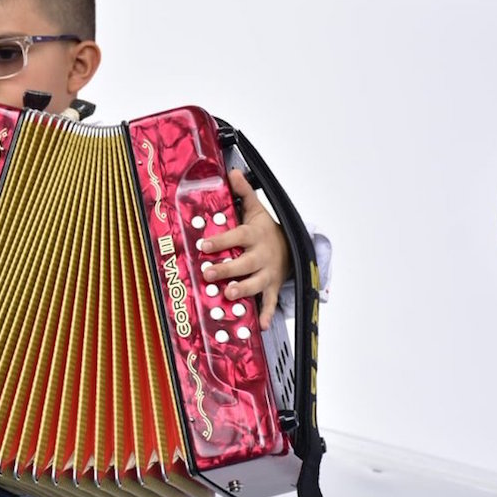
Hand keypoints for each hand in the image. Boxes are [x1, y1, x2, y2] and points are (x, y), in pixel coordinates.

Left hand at [199, 169, 289, 329]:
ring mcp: (267, 273)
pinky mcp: (272, 287)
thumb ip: (243, 192)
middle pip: (244, 263)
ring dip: (243, 290)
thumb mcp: (256, 209)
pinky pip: (269, 302)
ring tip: (229, 294)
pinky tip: (258, 324)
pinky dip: (265, 314)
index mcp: (254, 235)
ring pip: (256, 284)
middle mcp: (261, 256)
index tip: (203, 244)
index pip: (236, 237)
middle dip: (227, 269)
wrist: (292, 247)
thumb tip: (232, 172)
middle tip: (209, 273)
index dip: (220, 240)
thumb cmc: (266, 229)